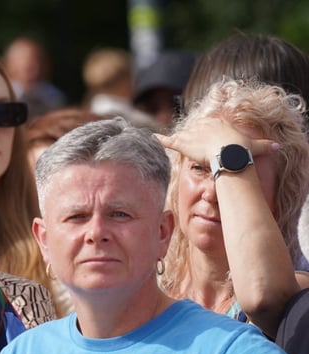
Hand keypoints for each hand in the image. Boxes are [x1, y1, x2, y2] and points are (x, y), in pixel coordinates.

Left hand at [155, 117, 278, 163]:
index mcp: (219, 123)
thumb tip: (278, 147)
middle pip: (195, 129)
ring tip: (170, 140)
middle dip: (193, 136)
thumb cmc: (241, 149)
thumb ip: (264, 146)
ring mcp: (192, 133)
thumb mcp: (254, 146)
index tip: (207, 137)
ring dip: (178, 138)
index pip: (210, 125)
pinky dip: (160, 139)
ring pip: (183, 135)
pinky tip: (152, 138)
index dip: (207, 131)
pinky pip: (168, 140)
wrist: (228, 153)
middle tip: (191, 143)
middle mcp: (203, 124)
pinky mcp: (182, 142)